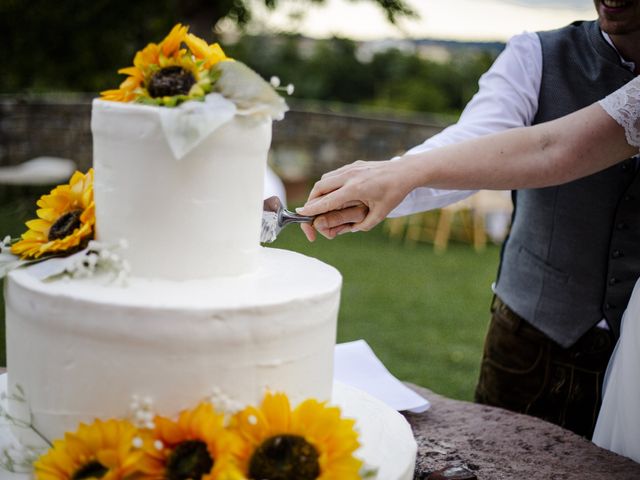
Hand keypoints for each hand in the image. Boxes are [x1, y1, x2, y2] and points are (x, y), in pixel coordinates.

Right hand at [297, 159, 413, 239]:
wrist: (405, 172)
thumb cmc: (393, 194)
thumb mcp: (379, 215)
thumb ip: (361, 225)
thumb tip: (345, 230)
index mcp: (356, 189)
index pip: (327, 201)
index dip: (312, 209)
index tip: (301, 215)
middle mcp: (350, 176)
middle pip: (320, 188)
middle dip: (311, 201)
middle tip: (308, 213)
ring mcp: (351, 168)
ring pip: (325, 179)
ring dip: (318, 192)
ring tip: (317, 205)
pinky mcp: (353, 165)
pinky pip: (333, 175)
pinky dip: (327, 185)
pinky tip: (330, 194)